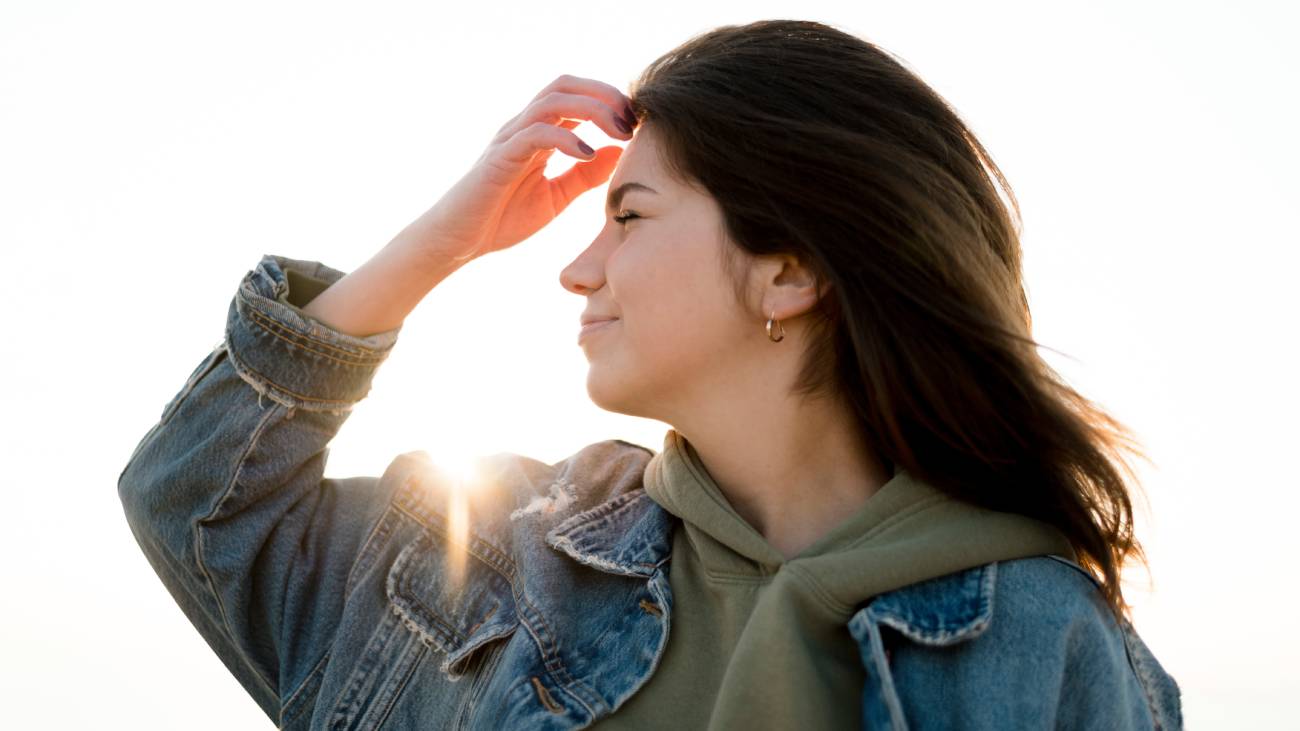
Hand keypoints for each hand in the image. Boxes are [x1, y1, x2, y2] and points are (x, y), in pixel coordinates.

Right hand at [418, 74, 634, 261]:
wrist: (459, 242)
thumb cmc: (502, 219)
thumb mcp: (557, 197)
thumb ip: (585, 175)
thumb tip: (618, 152)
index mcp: (538, 134)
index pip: (576, 96)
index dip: (609, 101)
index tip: (637, 123)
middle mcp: (523, 128)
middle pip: (566, 85)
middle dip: (604, 94)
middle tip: (632, 120)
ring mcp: (510, 139)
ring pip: (553, 100)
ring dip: (593, 109)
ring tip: (619, 131)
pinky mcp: (500, 158)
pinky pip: (535, 133)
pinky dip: (567, 138)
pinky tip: (588, 153)